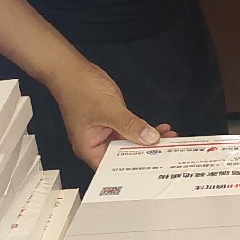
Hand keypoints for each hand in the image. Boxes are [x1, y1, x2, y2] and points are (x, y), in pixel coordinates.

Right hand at [46, 59, 173, 170]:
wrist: (72, 70)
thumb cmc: (78, 89)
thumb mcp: (108, 109)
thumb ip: (130, 125)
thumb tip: (148, 137)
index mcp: (88, 148)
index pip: (114, 168)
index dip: (134, 169)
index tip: (153, 166)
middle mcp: (95, 143)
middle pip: (124, 156)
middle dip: (146, 152)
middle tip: (166, 150)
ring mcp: (103, 133)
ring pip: (129, 143)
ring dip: (147, 140)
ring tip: (166, 139)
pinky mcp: (110, 123)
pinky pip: (129, 131)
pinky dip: (142, 130)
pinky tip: (156, 129)